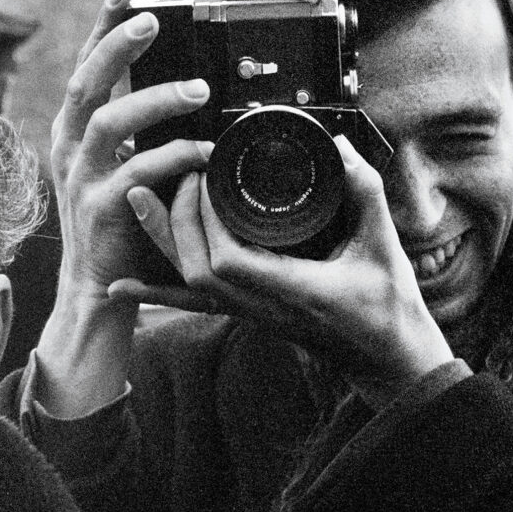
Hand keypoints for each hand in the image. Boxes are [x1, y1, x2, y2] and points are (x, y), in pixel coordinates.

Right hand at [34, 0, 211, 415]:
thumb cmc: (124, 223)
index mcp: (76, 131)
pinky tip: (205, 151)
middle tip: (153, 19)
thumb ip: (147, 132)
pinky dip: (173, 157)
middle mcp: (70, 148)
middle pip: (86, 83)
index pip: (88, 67)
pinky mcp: (99, 210)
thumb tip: (191, 87)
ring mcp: (81, 179)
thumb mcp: (129, 166)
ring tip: (198, 90)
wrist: (101, 290)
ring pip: (109, 122)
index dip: (105, 27)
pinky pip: (137, 174)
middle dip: (116, 45)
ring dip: (153, 99)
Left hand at [114, 135, 453, 408]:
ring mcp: (249, 313)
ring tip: (138, 199)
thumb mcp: (384, 247)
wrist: (388, 362)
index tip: (206, 179)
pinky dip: (155, 289)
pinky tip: (122, 283)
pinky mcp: (246, 314)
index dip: (205, 221)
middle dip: (177, 220)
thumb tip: (339, 148)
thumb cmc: (389, 310)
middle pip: (195, 270)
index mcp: (292, 290)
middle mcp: (261, 306)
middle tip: (180, 174)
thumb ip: (364, 194)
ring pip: (188, 285)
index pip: (227, 262)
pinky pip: (192, 303)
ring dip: (161, 240)